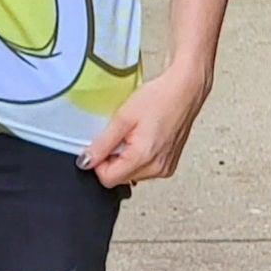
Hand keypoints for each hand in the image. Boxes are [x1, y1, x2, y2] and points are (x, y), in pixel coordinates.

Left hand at [77, 64, 210, 187]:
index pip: (107, 179)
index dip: (99, 162)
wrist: (185, 91)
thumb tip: (85, 162)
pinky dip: (138, 156)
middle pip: (119, 178)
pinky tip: (143, 138)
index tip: (101, 145)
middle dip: (113, 159)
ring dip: (126, 157)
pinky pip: (144, 169)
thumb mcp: (123, 118)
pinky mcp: (169, 165)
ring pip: (131, 174)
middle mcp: (157, 169)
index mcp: (144, 158)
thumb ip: (102, 143)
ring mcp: (165, 169)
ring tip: (134, 134)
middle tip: (121, 134)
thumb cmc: (159, 98)